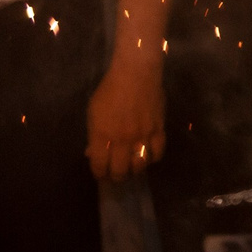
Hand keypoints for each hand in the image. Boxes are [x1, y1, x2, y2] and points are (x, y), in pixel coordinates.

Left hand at [87, 51, 166, 180]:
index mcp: (101, 135)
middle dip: (116, 177)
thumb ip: (94, 135)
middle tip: (117, 175)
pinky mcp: (158, 130)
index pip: (99, 166)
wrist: (136, 73)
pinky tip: (148, 157)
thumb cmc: (110, 90)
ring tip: (132, 169)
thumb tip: (92, 152)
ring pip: (139, 165)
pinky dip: (152, 159)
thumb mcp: (93, 112)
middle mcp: (121, 139)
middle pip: (120, 171)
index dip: (99, 174)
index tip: (101, 175)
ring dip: (134, 170)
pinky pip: (158, 153)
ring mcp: (141, 136)